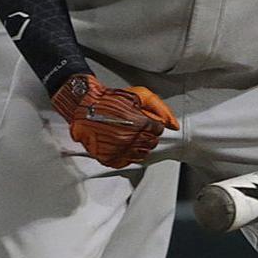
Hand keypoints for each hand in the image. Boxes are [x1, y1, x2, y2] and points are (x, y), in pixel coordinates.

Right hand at [51, 74, 177, 168]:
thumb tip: (174, 125)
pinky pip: (126, 162)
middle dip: (147, 135)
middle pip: (151, 144)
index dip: (154, 125)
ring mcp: (119, 150)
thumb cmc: (111, 98)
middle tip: (136, 127)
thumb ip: (161, 109)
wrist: (84, 104)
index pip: (158, 131)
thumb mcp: (140, 94)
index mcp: (140, 124)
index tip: (146, 121)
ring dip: (138, 146)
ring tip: (128, 134)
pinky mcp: (109, 158)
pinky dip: (126, 155)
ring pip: (141, 155)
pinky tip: (120, 144)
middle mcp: (130, 139)